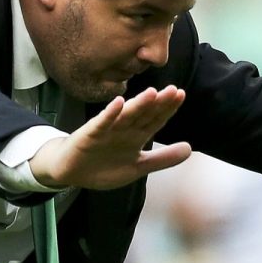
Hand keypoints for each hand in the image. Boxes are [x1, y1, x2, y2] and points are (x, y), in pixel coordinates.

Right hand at [28, 86, 192, 190]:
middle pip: (144, 115)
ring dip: (138, 105)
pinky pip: (101, 123)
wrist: (70, 172)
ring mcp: (107, 131)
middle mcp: (124, 129)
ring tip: (151, 93)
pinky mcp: (89, 135)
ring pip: (125, 116)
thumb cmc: (103, 166)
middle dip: (158, 104)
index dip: (168, 109)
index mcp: (136, 136)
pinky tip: (119, 103)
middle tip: (173, 91)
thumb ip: (162, 159)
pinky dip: (109, 114)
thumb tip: (190, 149)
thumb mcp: (137, 167)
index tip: (180, 95)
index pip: (155, 120)